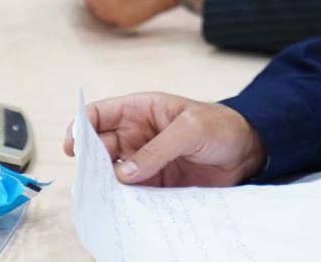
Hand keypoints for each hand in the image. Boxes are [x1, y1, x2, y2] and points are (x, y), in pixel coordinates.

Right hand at [63, 91, 265, 186]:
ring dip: (106, 186)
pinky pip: (132, 193)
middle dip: (91, 164)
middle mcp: (137, 135)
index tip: (73, 147)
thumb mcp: (190, 129)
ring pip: (113, 174)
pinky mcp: (156, 183)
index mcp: (141, 110)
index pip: (100, 115)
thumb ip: (157, 149)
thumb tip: (124, 172)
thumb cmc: (221, 126)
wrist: (248, 151)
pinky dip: (125, 201)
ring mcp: (145, 161)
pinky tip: (123, 210)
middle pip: (100, 149)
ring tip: (103, 200)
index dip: (81, 127)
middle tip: (89, 181)